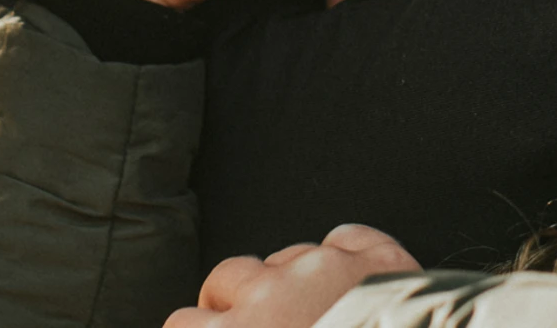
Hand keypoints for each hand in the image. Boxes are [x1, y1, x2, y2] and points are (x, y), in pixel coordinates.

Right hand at [163, 224, 422, 327]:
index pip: (182, 325)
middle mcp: (269, 296)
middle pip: (226, 278)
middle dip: (233, 300)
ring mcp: (323, 269)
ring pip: (284, 255)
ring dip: (289, 280)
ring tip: (313, 312)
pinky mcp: (373, 257)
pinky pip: (344, 237)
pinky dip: (345, 256)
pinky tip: (352, 281)